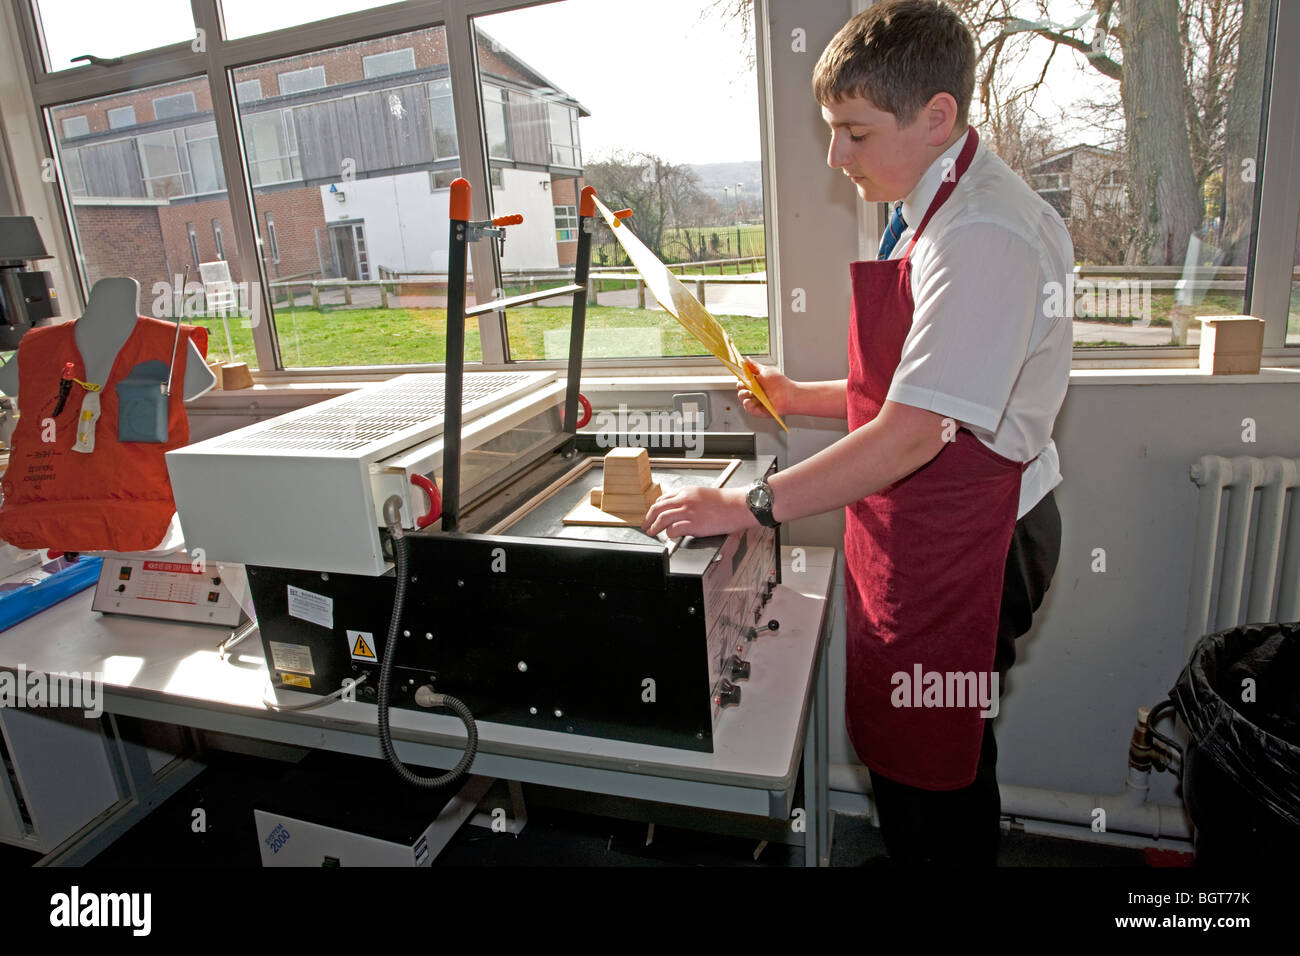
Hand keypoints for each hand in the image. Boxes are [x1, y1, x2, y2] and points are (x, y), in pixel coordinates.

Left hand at [642, 486, 756, 538]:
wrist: (738, 506)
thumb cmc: (726, 502)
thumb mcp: (703, 494)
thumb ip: (690, 499)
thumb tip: (680, 508)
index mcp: (687, 491)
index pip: (663, 498)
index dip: (655, 508)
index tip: (652, 514)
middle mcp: (684, 500)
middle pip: (658, 508)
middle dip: (648, 518)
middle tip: (645, 525)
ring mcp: (688, 512)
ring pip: (662, 519)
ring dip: (654, 527)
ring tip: (652, 533)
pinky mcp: (693, 524)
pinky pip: (673, 530)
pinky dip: (669, 534)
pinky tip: (669, 536)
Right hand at [738, 359, 794, 418]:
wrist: (789, 396)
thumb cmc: (780, 384)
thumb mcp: (766, 371)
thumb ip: (754, 366)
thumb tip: (745, 359)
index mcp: (755, 382)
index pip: (742, 379)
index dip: (740, 376)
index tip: (740, 373)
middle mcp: (753, 391)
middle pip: (740, 387)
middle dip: (742, 384)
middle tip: (749, 383)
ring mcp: (754, 400)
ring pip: (741, 396)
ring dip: (744, 392)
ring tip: (754, 392)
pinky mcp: (756, 410)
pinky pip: (746, 406)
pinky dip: (747, 403)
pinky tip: (753, 400)